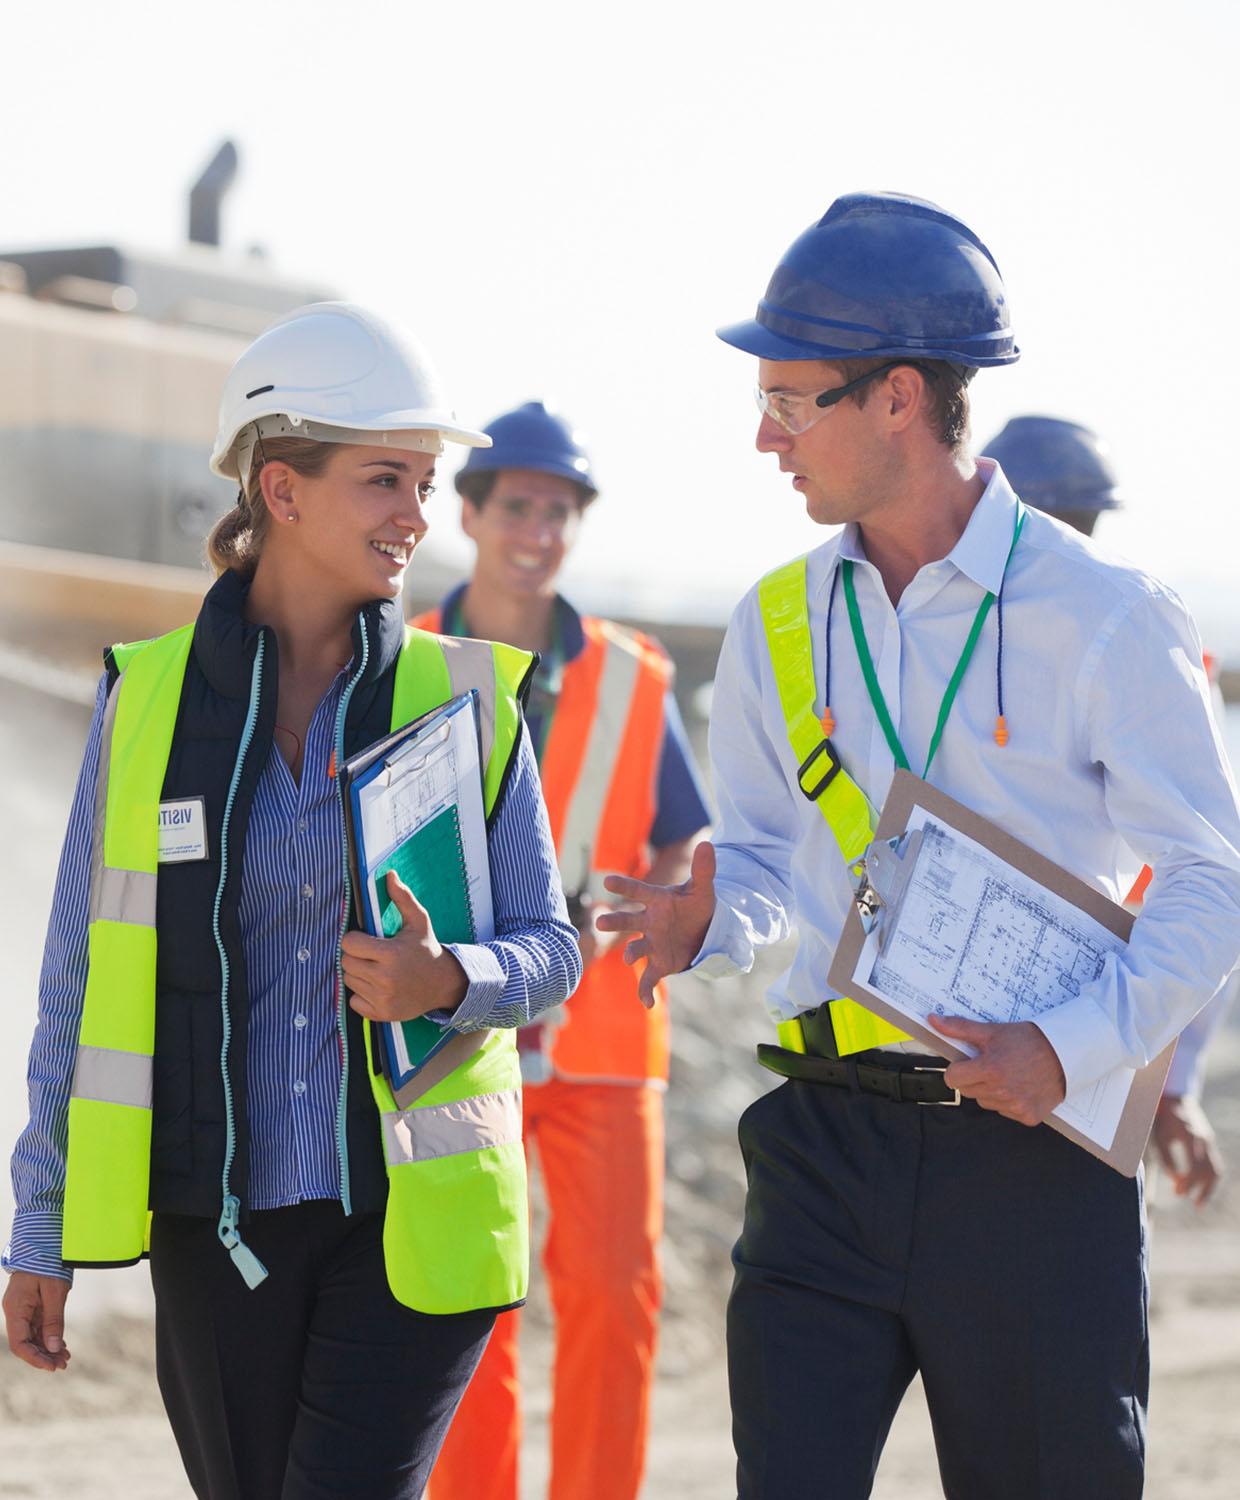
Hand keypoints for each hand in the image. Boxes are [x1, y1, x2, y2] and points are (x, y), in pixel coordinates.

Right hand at [4, 1272, 70, 1371]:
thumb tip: (54, 1348)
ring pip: (32, 1336)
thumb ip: (54, 1320)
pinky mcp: (31, 1306)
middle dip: (44, 1356)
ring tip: (66, 1358)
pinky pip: (38, 1327)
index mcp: (15, 1309)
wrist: (44, 1241)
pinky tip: (62, 1346)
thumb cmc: (47, 1262)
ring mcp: (22, 1309)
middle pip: (26, 1342)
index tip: (52, 1366)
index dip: (35, 1358)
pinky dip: (49, 1336)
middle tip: (64, 1364)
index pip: (20, 1344)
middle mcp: (15, 1312)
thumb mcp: (54, 1291)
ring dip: (48, 1348)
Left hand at [342, 872, 466, 1022]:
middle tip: (372, 954)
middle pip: (346, 963)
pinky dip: (361, 994)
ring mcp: (382, 998)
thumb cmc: (427, 949)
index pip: (349, 943)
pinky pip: (353, 1001)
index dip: (355, 939)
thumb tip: (389, 875)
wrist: (445, 984)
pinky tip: (378, 987)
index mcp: (391, 954)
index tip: (367, 939)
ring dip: (358, 974)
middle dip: (355, 956)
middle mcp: (385, 978)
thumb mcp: (419, 921)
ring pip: (349, 981)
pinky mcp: (381, 1014)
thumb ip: (402, 898)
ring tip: (377, 969)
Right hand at [596, 841, 716, 1008]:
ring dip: (632, 953)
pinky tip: (648, 1004)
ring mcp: (652, 943)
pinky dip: (646, 991)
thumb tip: (708, 844)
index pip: (638, 891)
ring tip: (631, 958)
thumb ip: (704, 869)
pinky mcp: (659, 962)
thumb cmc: (697, 907)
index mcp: (657, 902)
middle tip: (601, 922)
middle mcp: (649, 922)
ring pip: (636, 948)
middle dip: (615, 921)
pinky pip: (649, 978)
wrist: (702, 931)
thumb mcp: (703, 889)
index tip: (607, 880)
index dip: (624, 886)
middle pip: (628, 920)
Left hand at [928, 1014, 1066, 1125]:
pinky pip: (1005, 1112)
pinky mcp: (1028, 1117)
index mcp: (989, 1070)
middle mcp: (1001, 1092)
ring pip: (985, 1102)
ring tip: (1009, 1074)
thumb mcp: (993, 1031)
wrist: (1066, 1054)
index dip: (958, 1068)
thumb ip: (960, 1028)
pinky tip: (1021, 1087)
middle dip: (974, 1078)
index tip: (969, 1062)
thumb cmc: (1029, 1040)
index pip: (952, 1078)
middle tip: (993, 1064)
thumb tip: (933, 1020)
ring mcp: (1015, 1106)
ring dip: (991, 1091)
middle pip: (967, 1091)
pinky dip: (1009, 1102)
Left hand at [1151, 1094, 1222, 1205]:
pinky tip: (1202, 1189)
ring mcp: (1209, 1141)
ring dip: (1209, 1188)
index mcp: (1190, 1138)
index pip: (1194, 1168)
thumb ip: (1166, 1160)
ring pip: (1216, 1170)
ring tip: (1199, 1203)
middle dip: (1197, 1189)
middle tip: (1181, 1196)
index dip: (1188, 1184)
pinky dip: (1210, 1179)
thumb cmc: (1162, 1119)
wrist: (1174, 1099)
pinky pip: (1215, 1165)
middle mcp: (1203, 1140)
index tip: (1177, 1192)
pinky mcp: (1209, 1142)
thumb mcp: (1159, 1138)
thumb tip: (1176, 1181)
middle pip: (1208, 1172)